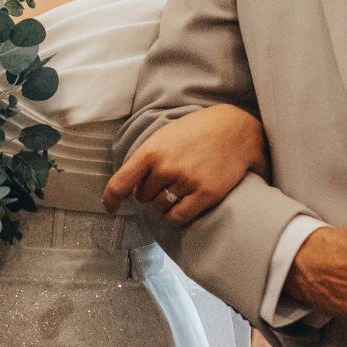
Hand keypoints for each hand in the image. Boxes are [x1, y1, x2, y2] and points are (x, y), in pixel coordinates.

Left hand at [104, 105, 269, 223]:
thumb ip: (146, 159)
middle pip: (142, 197)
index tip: (111, 207)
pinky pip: (178, 217)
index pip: (120, 183)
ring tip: (179, 188)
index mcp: (151, 151)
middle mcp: (165, 168)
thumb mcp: (164, 136)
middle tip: (167, 180)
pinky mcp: (205, 194)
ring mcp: (185, 181)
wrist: (235, 130)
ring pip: (160, 208)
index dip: (111, 199)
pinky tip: (183, 205)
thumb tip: (128, 187)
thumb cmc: (196, 132)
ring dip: (164, 204)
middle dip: (149, 193)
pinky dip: (176, 216)